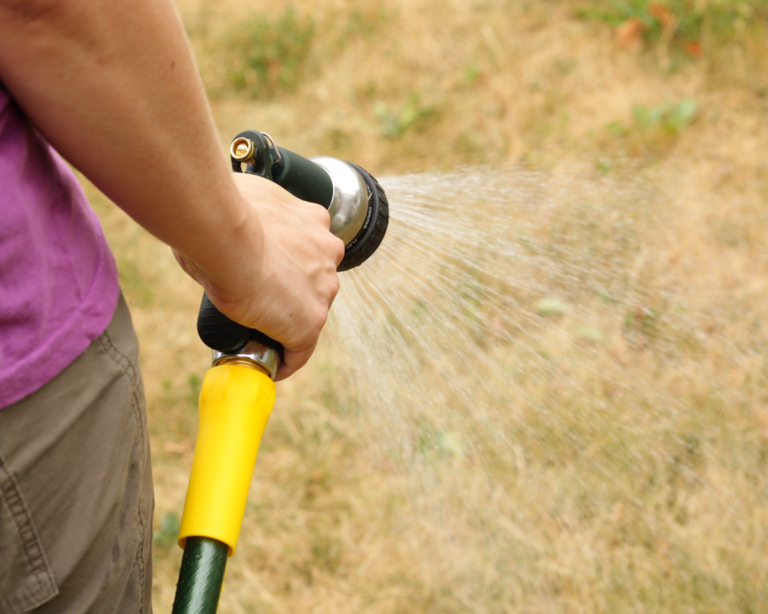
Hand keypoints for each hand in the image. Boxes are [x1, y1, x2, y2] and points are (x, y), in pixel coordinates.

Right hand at [175, 173, 344, 379]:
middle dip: (290, 291)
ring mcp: (323, 288)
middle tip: (256, 300)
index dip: (287, 263)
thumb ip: (251, 215)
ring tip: (258, 333)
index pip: (308, 249)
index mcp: (313, 219)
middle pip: (314, 280)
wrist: (224, 233)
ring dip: (287, 323)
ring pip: (309, 312)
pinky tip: (269, 364)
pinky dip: (285, 359)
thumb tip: (226, 226)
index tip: (265, 271)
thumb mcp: (247, 200)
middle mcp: (328, 251)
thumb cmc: (222, 212)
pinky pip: (300, 349)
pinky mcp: (310, 321)